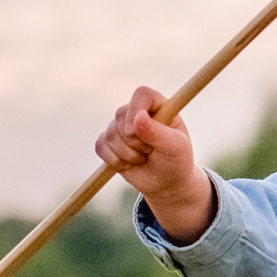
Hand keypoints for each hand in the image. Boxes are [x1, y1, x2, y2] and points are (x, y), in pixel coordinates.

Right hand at [95, 87, 214, 242]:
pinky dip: (113, 160)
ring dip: (126, 154)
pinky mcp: (109, 142)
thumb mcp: (174, 147)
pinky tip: (128, 164)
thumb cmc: (176, 160)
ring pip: (110, 134)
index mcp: (159, 106)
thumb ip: (157, 132)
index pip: (142, 95)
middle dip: (133, 140)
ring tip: (142, 158)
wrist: (166, 182)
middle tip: (150, 151)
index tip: (136, 131)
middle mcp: (138, 112)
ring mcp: (122, 126)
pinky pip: (100, 147)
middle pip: (121, 115)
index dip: (136, 110)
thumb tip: (139, 117)